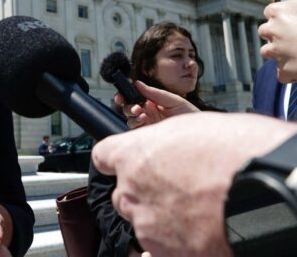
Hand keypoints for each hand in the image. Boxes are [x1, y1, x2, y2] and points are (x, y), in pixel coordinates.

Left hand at [92, 112, 296, 256]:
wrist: (268, 188)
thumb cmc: (238, 150)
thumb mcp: (194, 127)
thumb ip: (167, 143)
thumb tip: (169, 149)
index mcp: (133, 154)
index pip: (104, 156)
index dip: (117, 159)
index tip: (125, 162)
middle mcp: (131, 191)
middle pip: (124, 193)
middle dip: (144, 191)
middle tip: (178, 188)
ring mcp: (147, 226)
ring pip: (142, 222)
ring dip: (161, 217)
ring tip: (198, 211)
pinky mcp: (167, 254)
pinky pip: (157, 251)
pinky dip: (171, 245)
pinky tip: (194, 235)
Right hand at [115, 81, 198, 128]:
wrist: (199, 133)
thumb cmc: (190, 115)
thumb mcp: (173, 100)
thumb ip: (154, 92)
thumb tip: (137, 83)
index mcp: (154, 102)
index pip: (136, 96)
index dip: (126, 94)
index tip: (122, 92)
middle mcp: (149, 112)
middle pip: (129, 106)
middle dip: (127, 103)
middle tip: (133, 104)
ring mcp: (148, 123)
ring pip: (130, 117)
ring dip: (131, 112)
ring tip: (140, 111)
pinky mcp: (148, 134)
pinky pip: (134, 127)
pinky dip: (135, 121)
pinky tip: (143, 118)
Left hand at [259, 0, 296, 82]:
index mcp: (278, 11)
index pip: (271, 12)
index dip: (284, 15)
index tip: (296, 18)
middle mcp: (271, 31)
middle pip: (267, 32)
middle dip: (279, 33)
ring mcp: (276, 53)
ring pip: (270, 52)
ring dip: (282, 52)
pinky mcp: (284, 72)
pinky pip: (281, 72)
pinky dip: (290, 71)